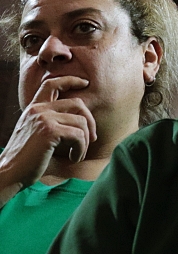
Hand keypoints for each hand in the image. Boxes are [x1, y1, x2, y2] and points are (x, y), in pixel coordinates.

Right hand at [0, 77, 94, 203]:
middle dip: (90, 121)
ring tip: (78, 153)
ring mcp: (43, 119)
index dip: (71, 80)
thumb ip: (50, 121)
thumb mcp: (35, 132)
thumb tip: (80, 118)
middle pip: (77, 103)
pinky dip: (81, 149)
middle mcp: (38, 109)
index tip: (85, 83)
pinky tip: (74, 158)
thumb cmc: (26, 158)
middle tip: (92, 138)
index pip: (52, 84)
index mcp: (34, 108)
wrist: (9, 173)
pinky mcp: (50, 131)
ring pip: (81, 122)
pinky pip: (79, 135)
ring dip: (86, 141)